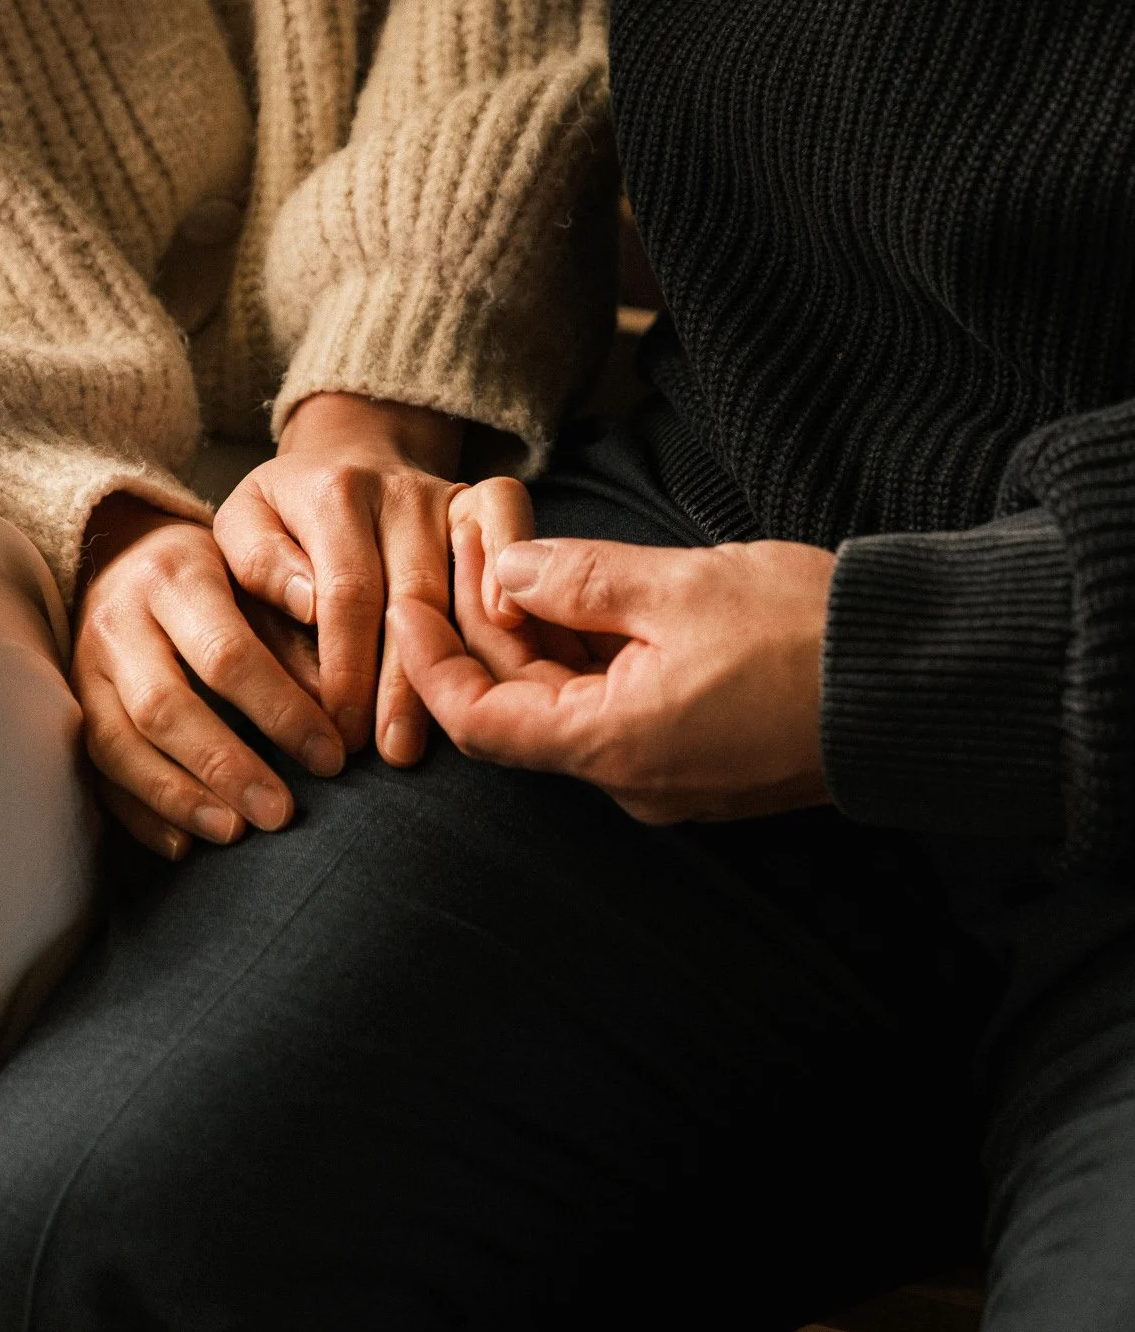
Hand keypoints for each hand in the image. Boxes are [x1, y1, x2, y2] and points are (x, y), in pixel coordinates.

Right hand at [72, 495, 345, 859]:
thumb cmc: (222, 574)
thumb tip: (342, 704)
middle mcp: (117, 620)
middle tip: (281, 814)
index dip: (281, 711)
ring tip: (234, 832)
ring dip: (178, 797)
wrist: (132, 557)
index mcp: (175, 576)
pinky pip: (93, 771)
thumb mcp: (263, 577)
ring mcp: (83, 668)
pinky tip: (182, 845)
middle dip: (226, 766)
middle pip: (164, 706)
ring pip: (117, 745)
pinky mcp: (69, 708)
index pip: (227, 654)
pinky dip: (138, 813)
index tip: (331, 757)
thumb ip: (298, 633)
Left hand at [212, 394, 531, 765]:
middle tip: (395, 750)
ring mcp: (445, 495)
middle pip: (413, 597)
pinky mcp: (481, 502)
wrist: (339, 464)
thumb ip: (260, 570)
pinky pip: (510, 524)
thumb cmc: (284, 520)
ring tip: (449, 725)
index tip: (343, 732)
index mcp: (330, 494)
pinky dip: (511, 575)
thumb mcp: (242, 531)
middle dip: (404, 684)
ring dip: (460, 658)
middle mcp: (395, 489)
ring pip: (463, 584)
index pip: (347, 594)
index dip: (348, 670)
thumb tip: (309, 608)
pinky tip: (509, 633)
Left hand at [391, 529, 836, 821]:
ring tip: (522, 559)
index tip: (409, 602)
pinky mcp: (704, 762)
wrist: (922, 680)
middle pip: (522, 712)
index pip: (480, 723)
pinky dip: (591, 661)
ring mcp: (670, 779)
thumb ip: (578, 582)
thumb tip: (507, 574)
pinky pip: (620, 715)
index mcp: (614, 746)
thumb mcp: (678, 586)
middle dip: (487, 632)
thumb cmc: (808, 633)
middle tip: (474, 549)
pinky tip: (587, 601)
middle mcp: (633, 782)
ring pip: (572, 710)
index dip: (432, 661)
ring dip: (541, 642)